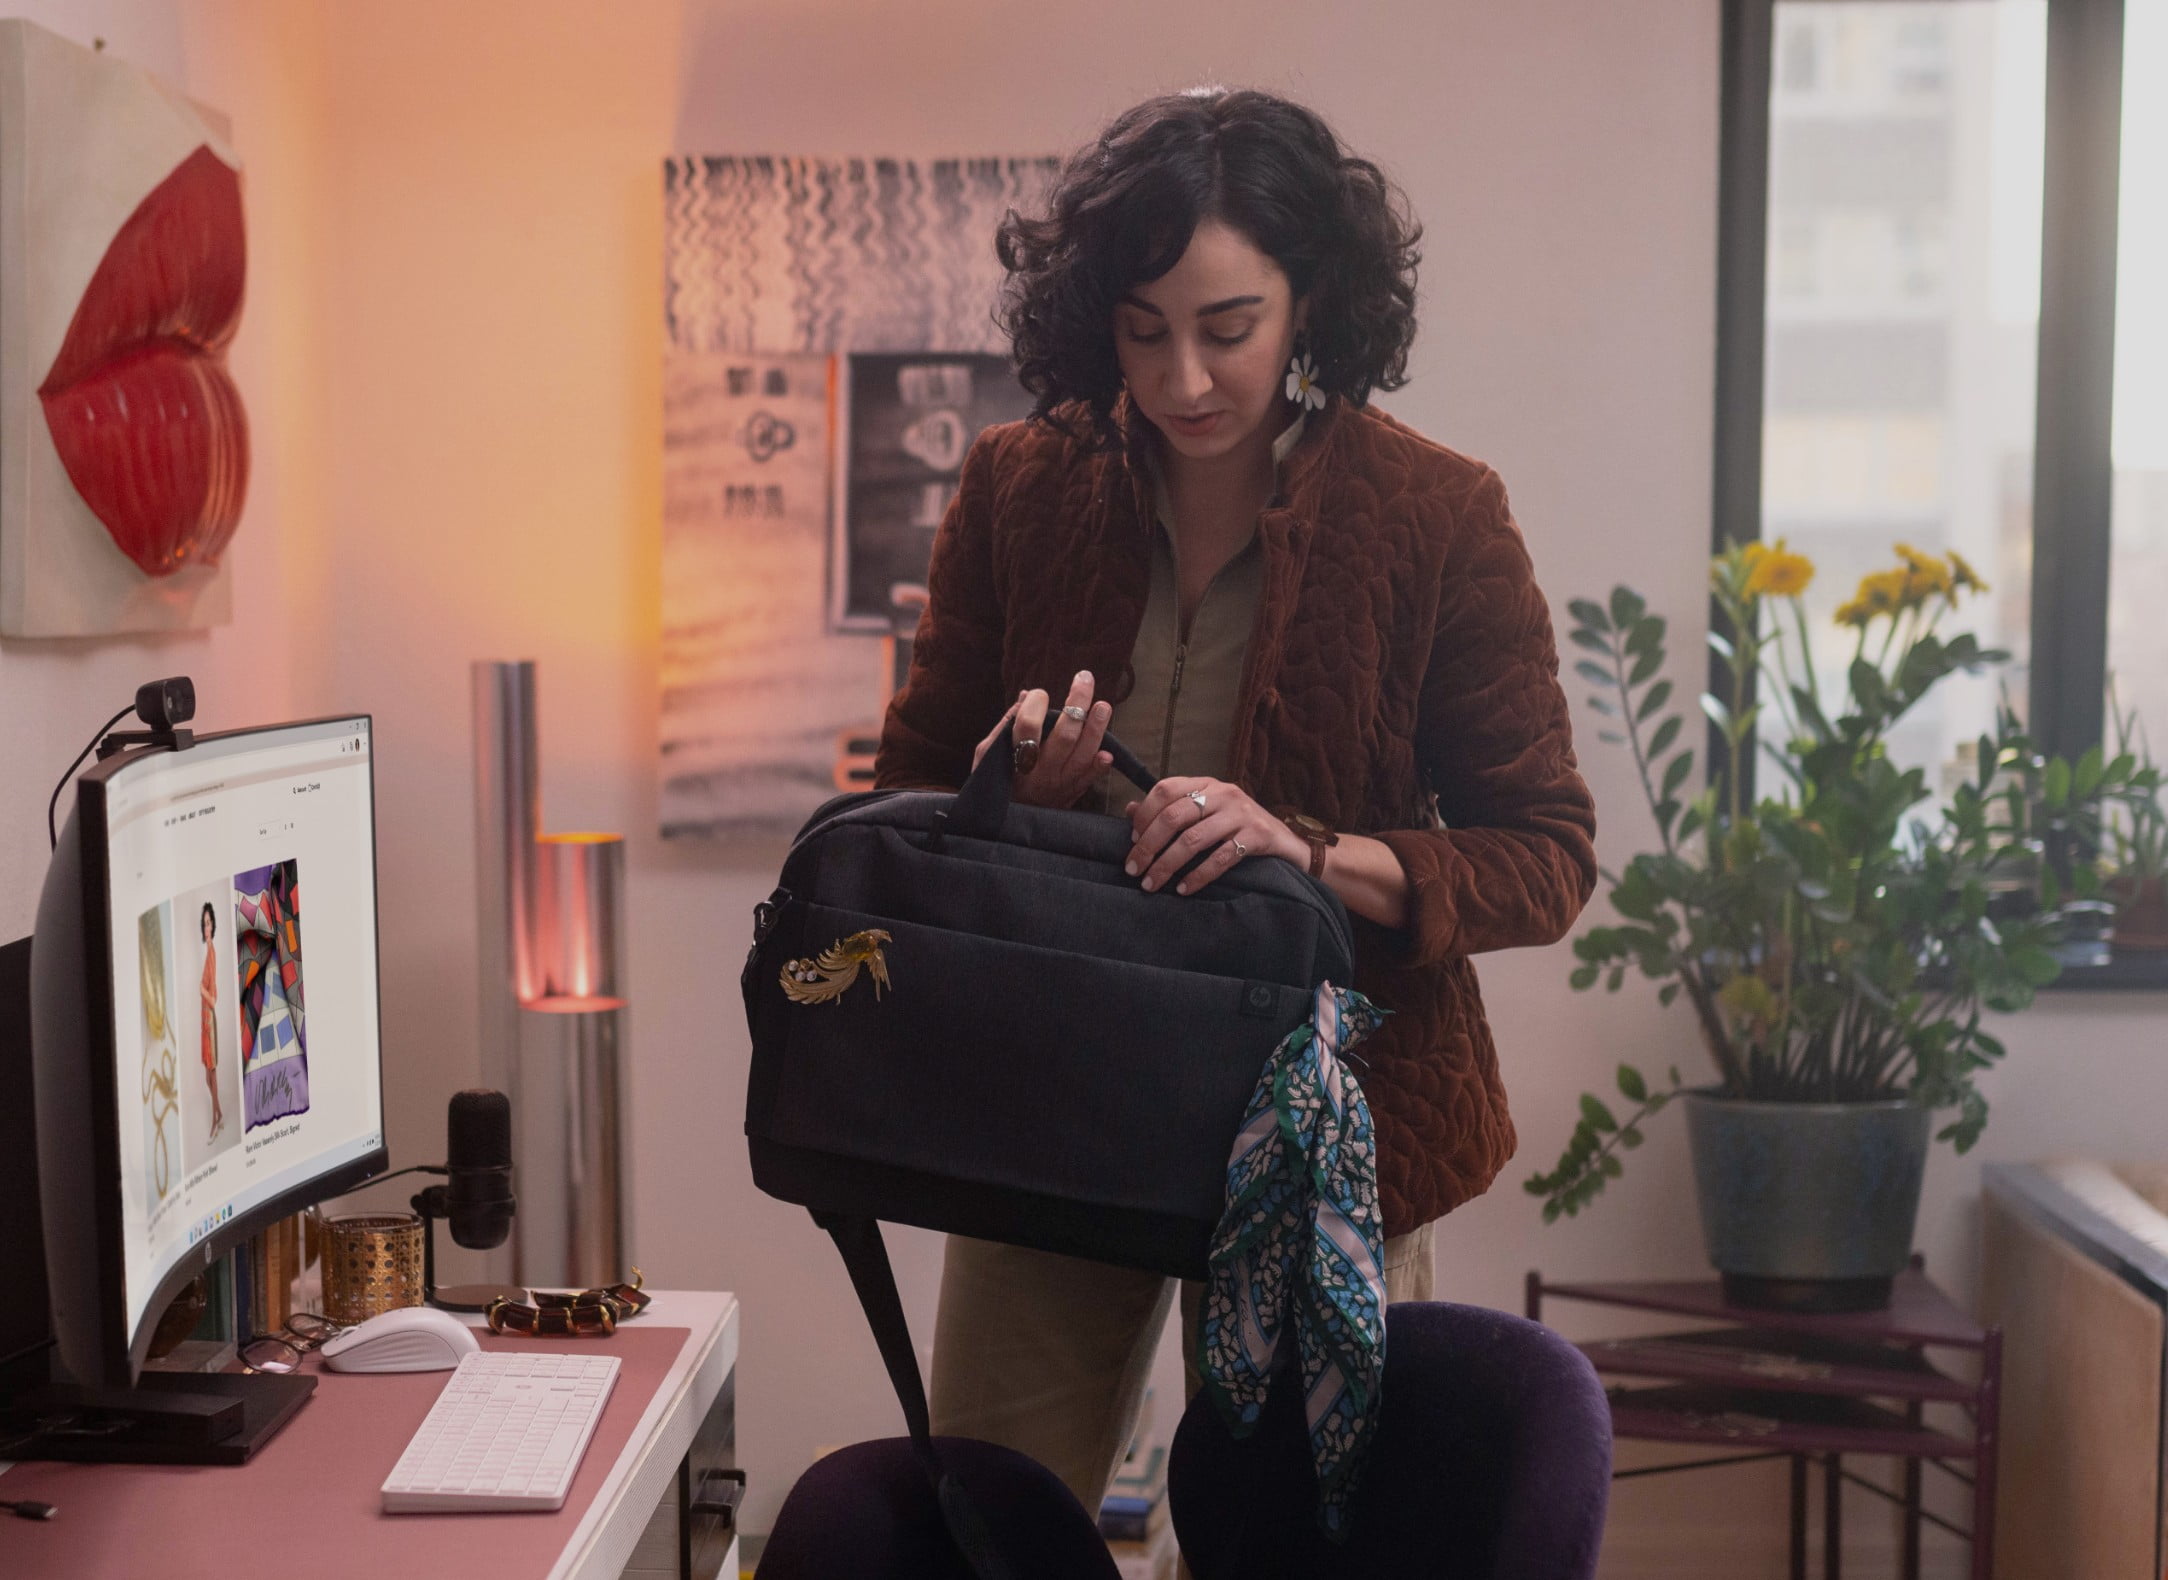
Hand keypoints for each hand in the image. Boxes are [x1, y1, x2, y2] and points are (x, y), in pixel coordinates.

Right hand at [970, 670, 1113, 808]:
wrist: (1000, 827)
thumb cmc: (994, 782)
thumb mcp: (987, 756)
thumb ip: (1005, 726)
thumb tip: (1025, 696)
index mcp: (1015, 759)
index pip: (1028, 726)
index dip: (1036, 703)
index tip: (1039, 694)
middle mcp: (1039, 773)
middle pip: (1065, 735)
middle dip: (1078, 703)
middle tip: (1084, 679)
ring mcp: (1058, 785)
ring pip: (1082, 755)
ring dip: (1096, 729)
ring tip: (1104, 705)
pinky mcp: (1070, 796)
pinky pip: (1088, 781)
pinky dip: (1099, 767)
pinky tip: (1108, 753)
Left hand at [1124, 777, 1307, 895]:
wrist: (1287, 843)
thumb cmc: (1239, 829)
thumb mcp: (1206, 813)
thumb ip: (1171, 810)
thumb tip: (1129, 810)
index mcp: (1206, 784)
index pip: (1165, 789)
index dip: (1144, 814)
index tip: (1131, 841)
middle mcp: (1223, 793)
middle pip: (1174, 816)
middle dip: (1148, 845)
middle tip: (1133, 870)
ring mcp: (1241, 814)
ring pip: (1193, 839)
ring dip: (1167, 864)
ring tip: (1152, 883)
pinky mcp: (1257, 836)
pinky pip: (1221, 858)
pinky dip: (1199, 876)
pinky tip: (1184, 889)